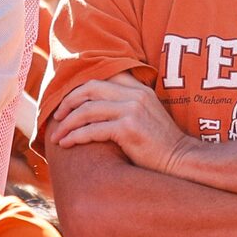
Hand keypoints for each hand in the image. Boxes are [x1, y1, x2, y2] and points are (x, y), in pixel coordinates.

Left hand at [47, 74, 189, 173]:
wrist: (180, 160)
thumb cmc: (160, 143)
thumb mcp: (147, 115)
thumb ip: (127, 105)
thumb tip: (96, 108)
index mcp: (139, 89)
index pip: (104, 76)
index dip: (81, 87)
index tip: (69, 102)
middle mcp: (135, 95)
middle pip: (90, 89)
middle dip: (68, 102)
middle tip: (57, 117)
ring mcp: (132, 110)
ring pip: (87, 110)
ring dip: (67, 123)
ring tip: (57, 136)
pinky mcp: (128, 129)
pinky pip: (92, 130)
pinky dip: (75, 137)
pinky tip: (67, 144)